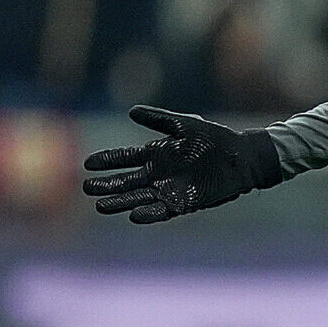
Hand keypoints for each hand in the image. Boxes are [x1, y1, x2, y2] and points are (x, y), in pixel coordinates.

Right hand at [82, 106, 283, 223]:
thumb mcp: (185, 125)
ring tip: (101, 206)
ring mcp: (169, 190)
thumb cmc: (214, 139)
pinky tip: (133, 215)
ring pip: (138, 198)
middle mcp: (158, 173)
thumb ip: (159, 120)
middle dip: (107, 184)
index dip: (108, 160)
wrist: (240, 158)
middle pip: (127, 181)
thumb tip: (131, 111)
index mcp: (156, 154)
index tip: (88, 164)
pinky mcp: (183, 203)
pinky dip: (148, 213)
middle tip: (87, 187)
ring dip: (120, 202)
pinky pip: (161, 210)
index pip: (125, 158)